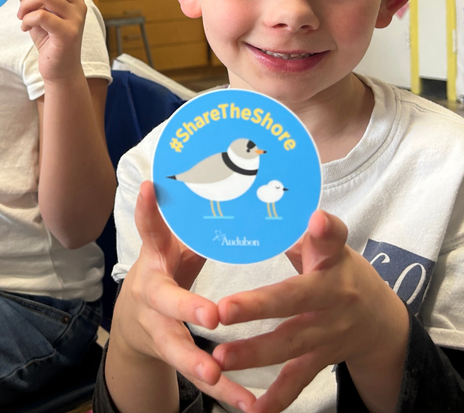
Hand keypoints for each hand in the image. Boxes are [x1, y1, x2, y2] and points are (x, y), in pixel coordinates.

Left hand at [2, 0, 86, 81]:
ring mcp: (75, 18)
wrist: (61, 70)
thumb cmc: (50, 41)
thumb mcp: (37, 14)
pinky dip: (28, 20)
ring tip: (21, 16)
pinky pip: (42, 16)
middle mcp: (78, 4)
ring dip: (25, 4)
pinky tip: (25, 27)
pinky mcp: (68, 33)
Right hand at [107, 181, 256, 411]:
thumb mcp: (171, 246)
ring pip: (175, 348)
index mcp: (155, 258)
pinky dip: (223, 391)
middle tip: (211, 315)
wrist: (132, 320)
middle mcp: (152, 294)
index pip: (150, 231)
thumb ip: (194, 227)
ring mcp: (158, 328)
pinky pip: (198, 375)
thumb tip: (235, 194)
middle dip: (187, 307)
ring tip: (216, 373)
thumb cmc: (164, 270)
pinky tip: (246, 403)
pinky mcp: (171, 355)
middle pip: (166, 301)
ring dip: (196, 363)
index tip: (151, 188)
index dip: (148, 211)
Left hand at [213, 210, 409, 412]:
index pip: (329, 242)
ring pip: (288, 345)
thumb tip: (299, 207)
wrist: (379, 320)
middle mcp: (332, 299)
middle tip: (222, 310)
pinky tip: (253, 410)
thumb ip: (315, 230)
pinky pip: (297, 380)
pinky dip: (276, 399)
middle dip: (257, 306)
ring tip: (220, 358)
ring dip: (254, 354)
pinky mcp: (320, 360)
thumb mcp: (333, 246)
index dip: (323, 231)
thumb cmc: (340, 271)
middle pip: (294, 301)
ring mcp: (326, 334)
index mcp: (333, 263)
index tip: (316, 220)